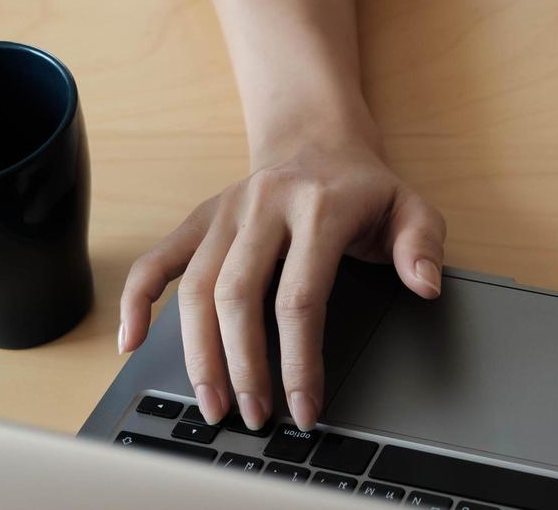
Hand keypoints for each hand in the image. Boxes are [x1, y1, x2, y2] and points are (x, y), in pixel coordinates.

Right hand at [117, 140, 444, 431]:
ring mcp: (227, 211)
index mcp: (320, 207)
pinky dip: (137, 299)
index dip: (299, 359)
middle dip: (243, 366)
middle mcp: (266, 205)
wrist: (319, 141)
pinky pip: (158, 259)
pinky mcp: (199, 218)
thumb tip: (426, 285)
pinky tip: (132, 341)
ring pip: (195, 288)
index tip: (303, 406)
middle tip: (255, 416)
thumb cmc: (366, 189)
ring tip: (214, 403)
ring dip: (199, 353)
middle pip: (239, 297)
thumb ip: (423, 245)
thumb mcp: (412, 207)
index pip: (301, 297)